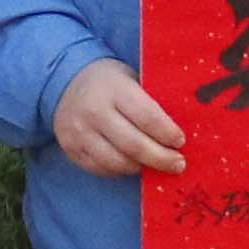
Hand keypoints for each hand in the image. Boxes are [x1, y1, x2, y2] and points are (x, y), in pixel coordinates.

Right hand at [51, 59, 186, 177]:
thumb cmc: (110, 81)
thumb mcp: (130, 78)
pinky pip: (101, 169)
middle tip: (178, 164)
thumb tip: (182, 127)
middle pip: (134, 145)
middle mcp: (94, 112)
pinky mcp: (72, 149)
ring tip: (156, 166)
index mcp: (114, 89)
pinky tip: (133, 165)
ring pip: (117, 162)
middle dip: (161, 158)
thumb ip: (151, 100)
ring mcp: (80, 133)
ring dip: (142, 167)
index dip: (167, 133)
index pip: (147, 117)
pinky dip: (121, 170)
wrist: (66, 81)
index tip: (181, 141)